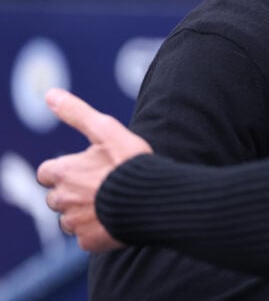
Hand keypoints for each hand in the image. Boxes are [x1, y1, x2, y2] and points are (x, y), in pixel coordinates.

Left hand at [36, 89, 152, 251]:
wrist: (153, 198)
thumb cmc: (130, 162)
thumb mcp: (106, 130)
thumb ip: (77, 113)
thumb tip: (49, 94)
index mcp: (63, 172)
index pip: (48, 172)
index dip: (66, 169)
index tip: (86, 168)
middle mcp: (62, 199)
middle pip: (56, 197)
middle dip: (73, 192)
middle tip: (101, 184)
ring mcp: (74, 223)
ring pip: (69, 219)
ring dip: (83, 211)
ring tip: (111, 201)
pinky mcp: (88, 242)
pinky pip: (85, 237)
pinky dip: (96, 229)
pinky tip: (116, 217)